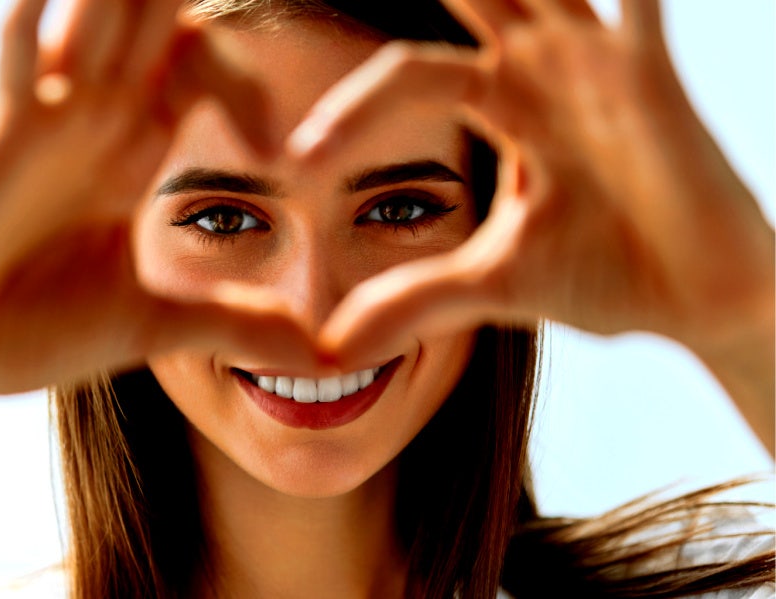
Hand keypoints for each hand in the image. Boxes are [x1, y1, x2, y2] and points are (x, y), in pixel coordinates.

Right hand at [0, 0, 316, 402]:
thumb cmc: (26, 332)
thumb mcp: (153, 327)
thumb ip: (234, 323)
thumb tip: (324, 354)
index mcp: (129, 157)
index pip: (195, 76)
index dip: (242, 85)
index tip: (284, 149)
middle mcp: (91, 125)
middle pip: (149, 29)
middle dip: (175, 0)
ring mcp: (45, 124)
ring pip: (93, 26)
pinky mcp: (0, 141)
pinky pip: (23, 65)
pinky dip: (38, 27)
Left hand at [289, 0, 773, 368]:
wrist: (700, 302)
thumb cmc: (605, 276)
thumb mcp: (491, 284)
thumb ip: (413, 300)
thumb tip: (329, 351)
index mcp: (502, 101)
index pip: (406, 76)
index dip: (352, 110)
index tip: (296, 160)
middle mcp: (544, 69)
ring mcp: (598, 66)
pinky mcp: (652, 80)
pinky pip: (638, 11)